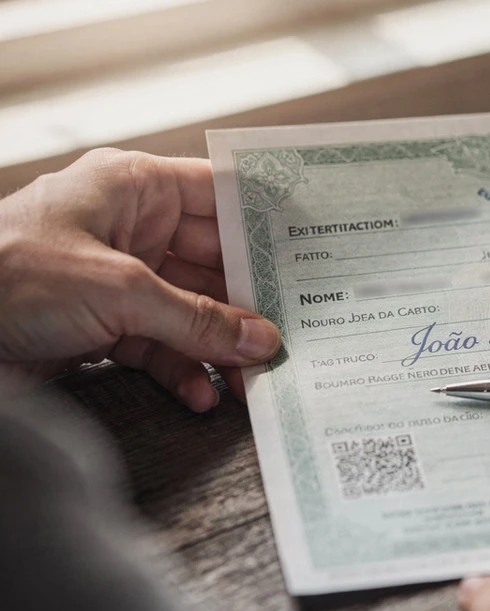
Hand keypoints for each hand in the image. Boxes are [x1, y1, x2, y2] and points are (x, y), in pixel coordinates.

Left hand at [0, 149, 281, 410]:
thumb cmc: (9, 277)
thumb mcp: (119, 292)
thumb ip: (196, 319)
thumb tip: (261, 340)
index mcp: (133, 188)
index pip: (219, 195)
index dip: (265, 222)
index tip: (313, 251)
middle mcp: (130, 228)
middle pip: (212, 264)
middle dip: (248, 305)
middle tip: (293, 334)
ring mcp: (116, 279)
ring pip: (190, 311)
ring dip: (219, 348)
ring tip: (254, 379)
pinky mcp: (101, 325)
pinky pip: (159, 345)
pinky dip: (182, 371)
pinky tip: (203, 396)